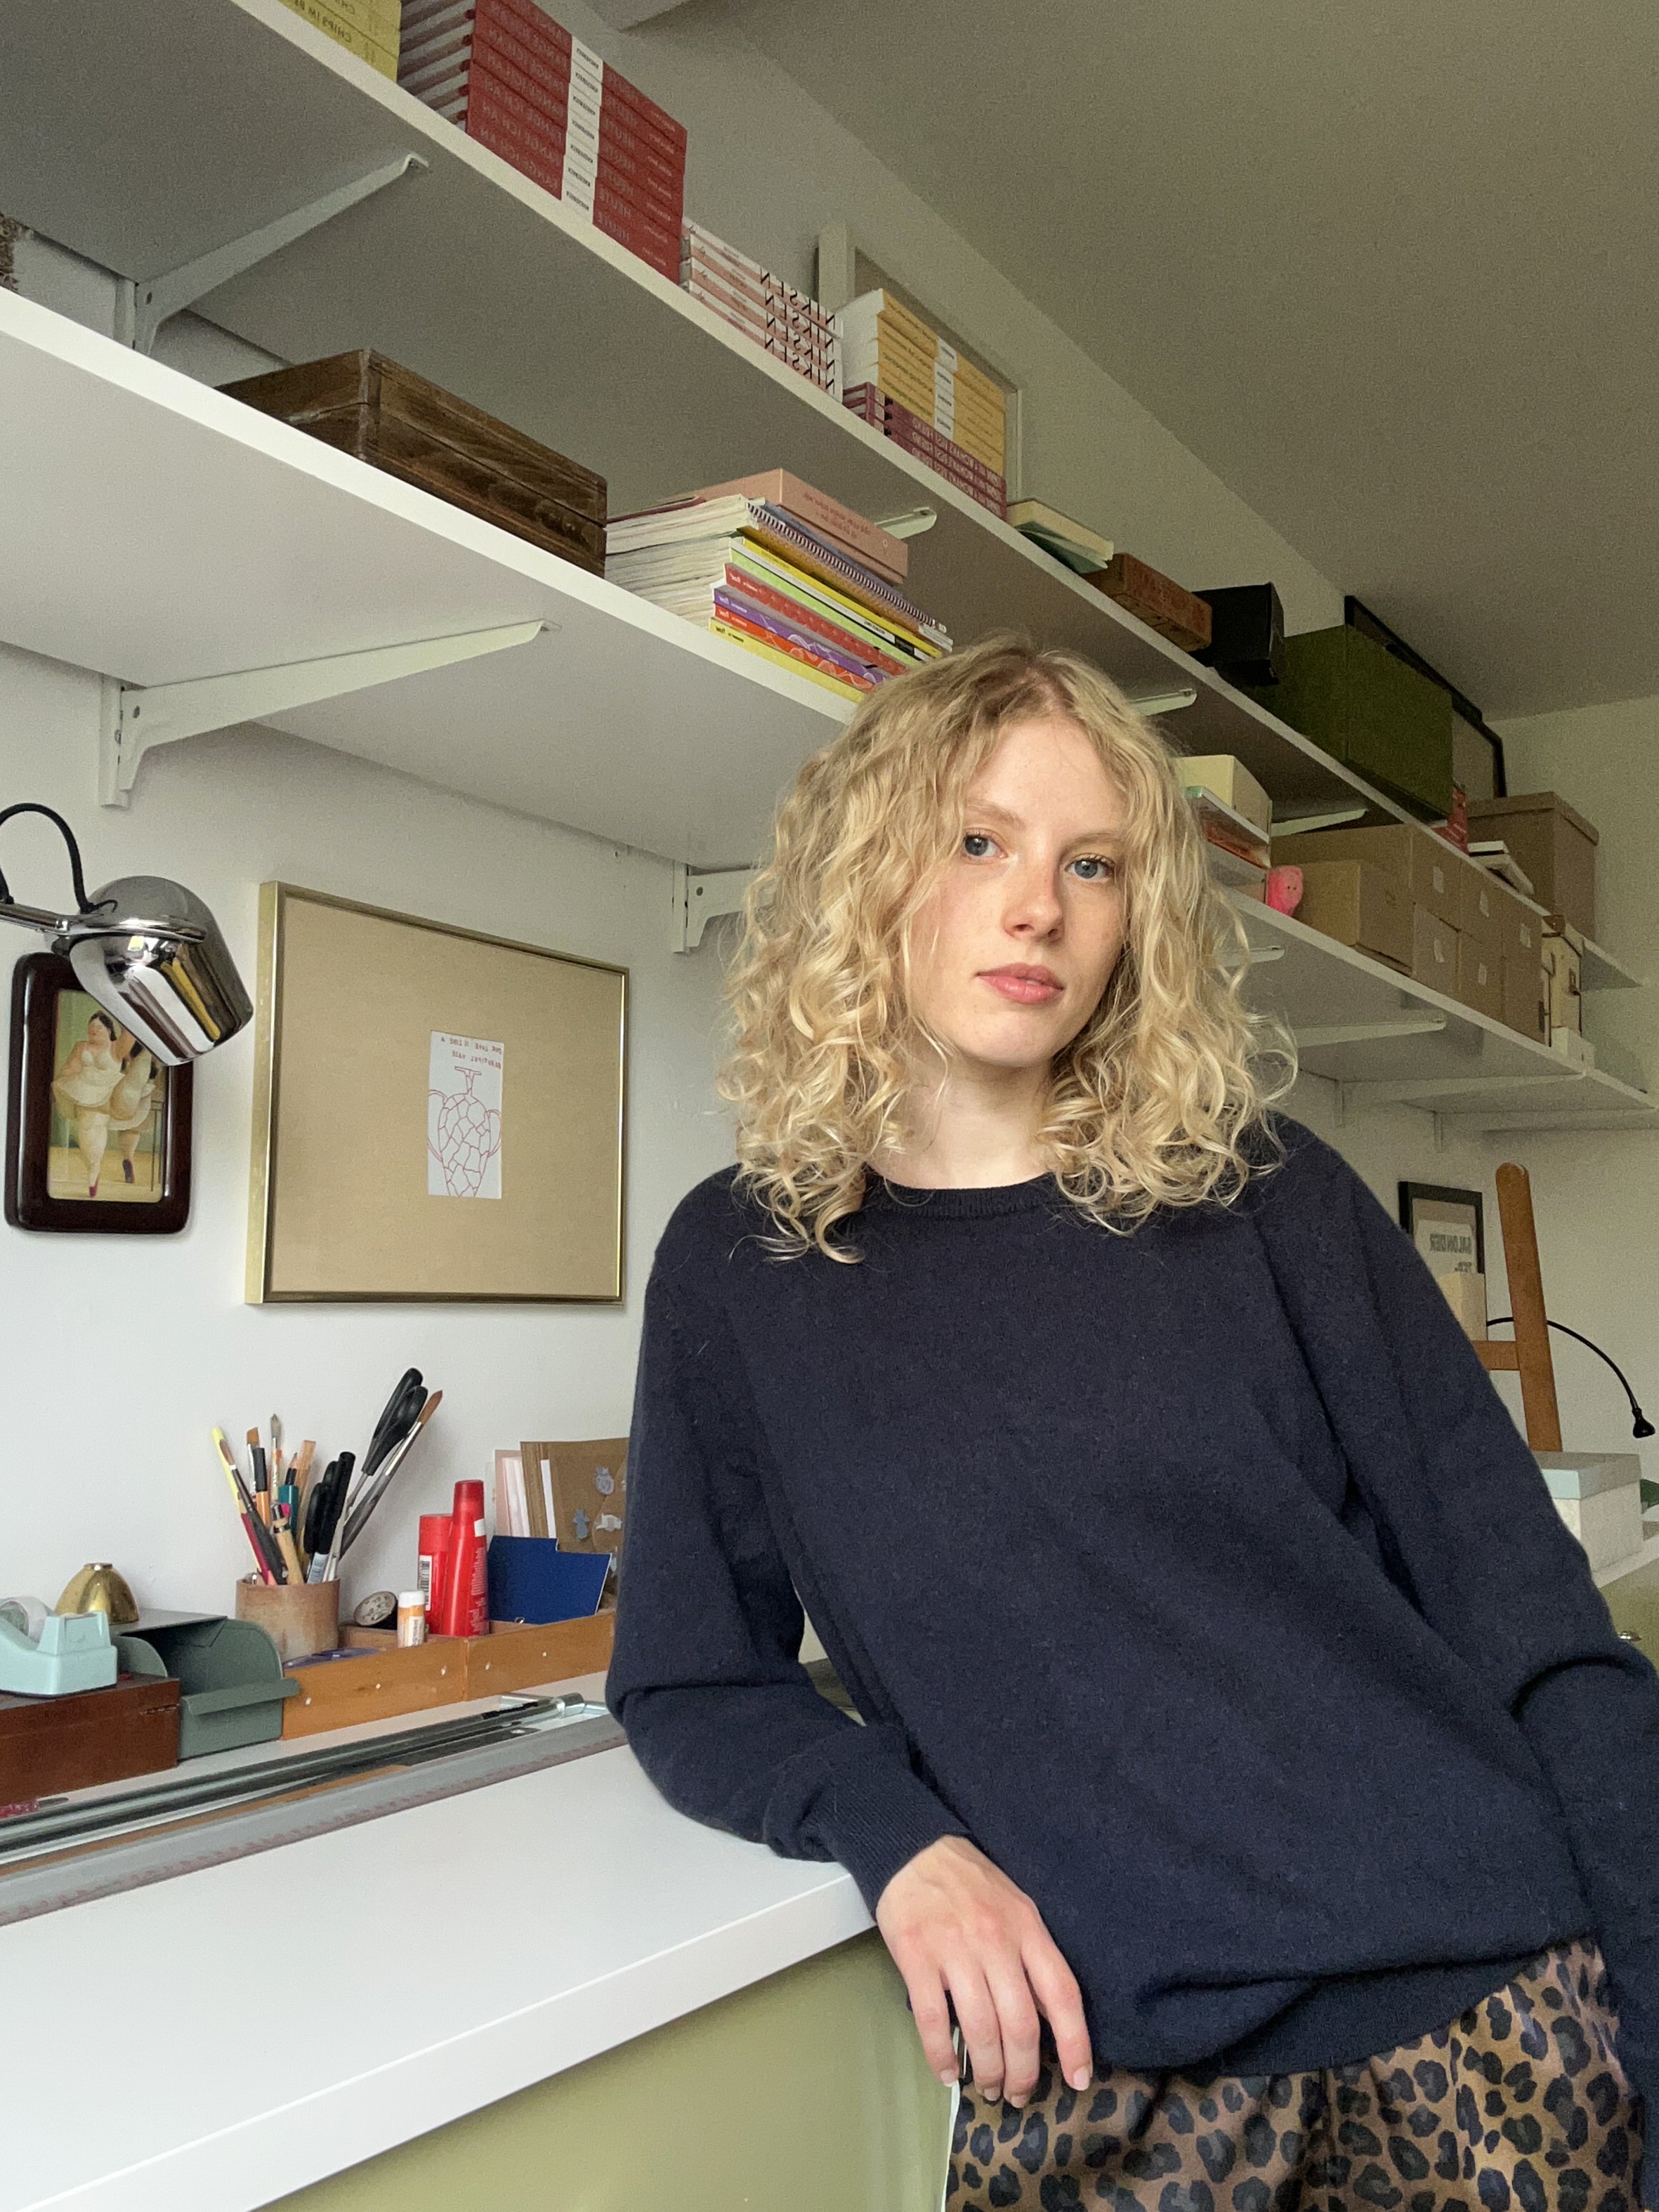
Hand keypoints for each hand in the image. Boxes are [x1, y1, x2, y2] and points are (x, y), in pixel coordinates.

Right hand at [875, 1834, 1092, 2107]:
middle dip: (1024, 2072)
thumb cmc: (972, 1885)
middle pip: (1021, 2024)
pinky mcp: (917, 1956)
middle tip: (1018, 2094)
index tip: (1078, 2079)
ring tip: (987, 2088)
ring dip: (987, 2071)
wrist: (915, 1850)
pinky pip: (932, 2019)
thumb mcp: (1018, 1909)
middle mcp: (996, 1941)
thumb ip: (1034, 1958)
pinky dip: (941, 2055)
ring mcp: (955, 1949)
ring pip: (981, 2029)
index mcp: (1027, 1928)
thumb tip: (1053, 2018)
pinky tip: (946, 2072)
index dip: (1075, 2042)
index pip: (1062, 1993)